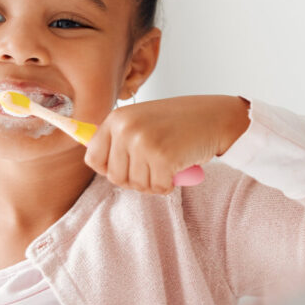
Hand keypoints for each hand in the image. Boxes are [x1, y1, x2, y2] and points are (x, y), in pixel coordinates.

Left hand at [83, 95, 249, 194]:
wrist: (213, 116)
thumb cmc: (177, 123)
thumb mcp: (140, 121)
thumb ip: (118, 139)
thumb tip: (91, 158)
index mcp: (116, 118)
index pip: (93, 158)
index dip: (110, 168)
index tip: (127, 166)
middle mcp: (125, 128)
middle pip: (114, 177)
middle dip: (135, 178)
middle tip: (153, 164)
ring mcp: (143, 142)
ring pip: (136, 185)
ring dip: (154, 181)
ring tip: (167, 161)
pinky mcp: (162, 157)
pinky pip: (158, 188)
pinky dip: (169, 184)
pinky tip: (178, 166)